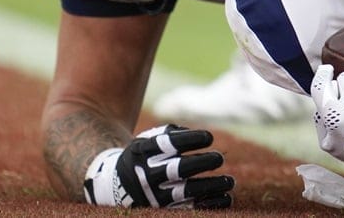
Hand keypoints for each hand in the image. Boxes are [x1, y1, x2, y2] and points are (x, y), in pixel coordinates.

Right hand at [83, 124, 232, 208]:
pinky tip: (225, 197)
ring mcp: (155, 196)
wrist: (114, 187)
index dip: (191, 139)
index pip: (168, 143)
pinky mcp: (163, 211)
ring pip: (186, 192)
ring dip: (211, 186)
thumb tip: (196, 134)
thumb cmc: (142, 158)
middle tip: (219, 158)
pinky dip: (210, 203)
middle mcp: (147, 175)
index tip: (209, 137)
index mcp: (143, 152)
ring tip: (229, 181)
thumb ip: (169, 134)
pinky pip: (190, 209)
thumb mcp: (146, 141)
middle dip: (203, 162)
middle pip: (179, 169)